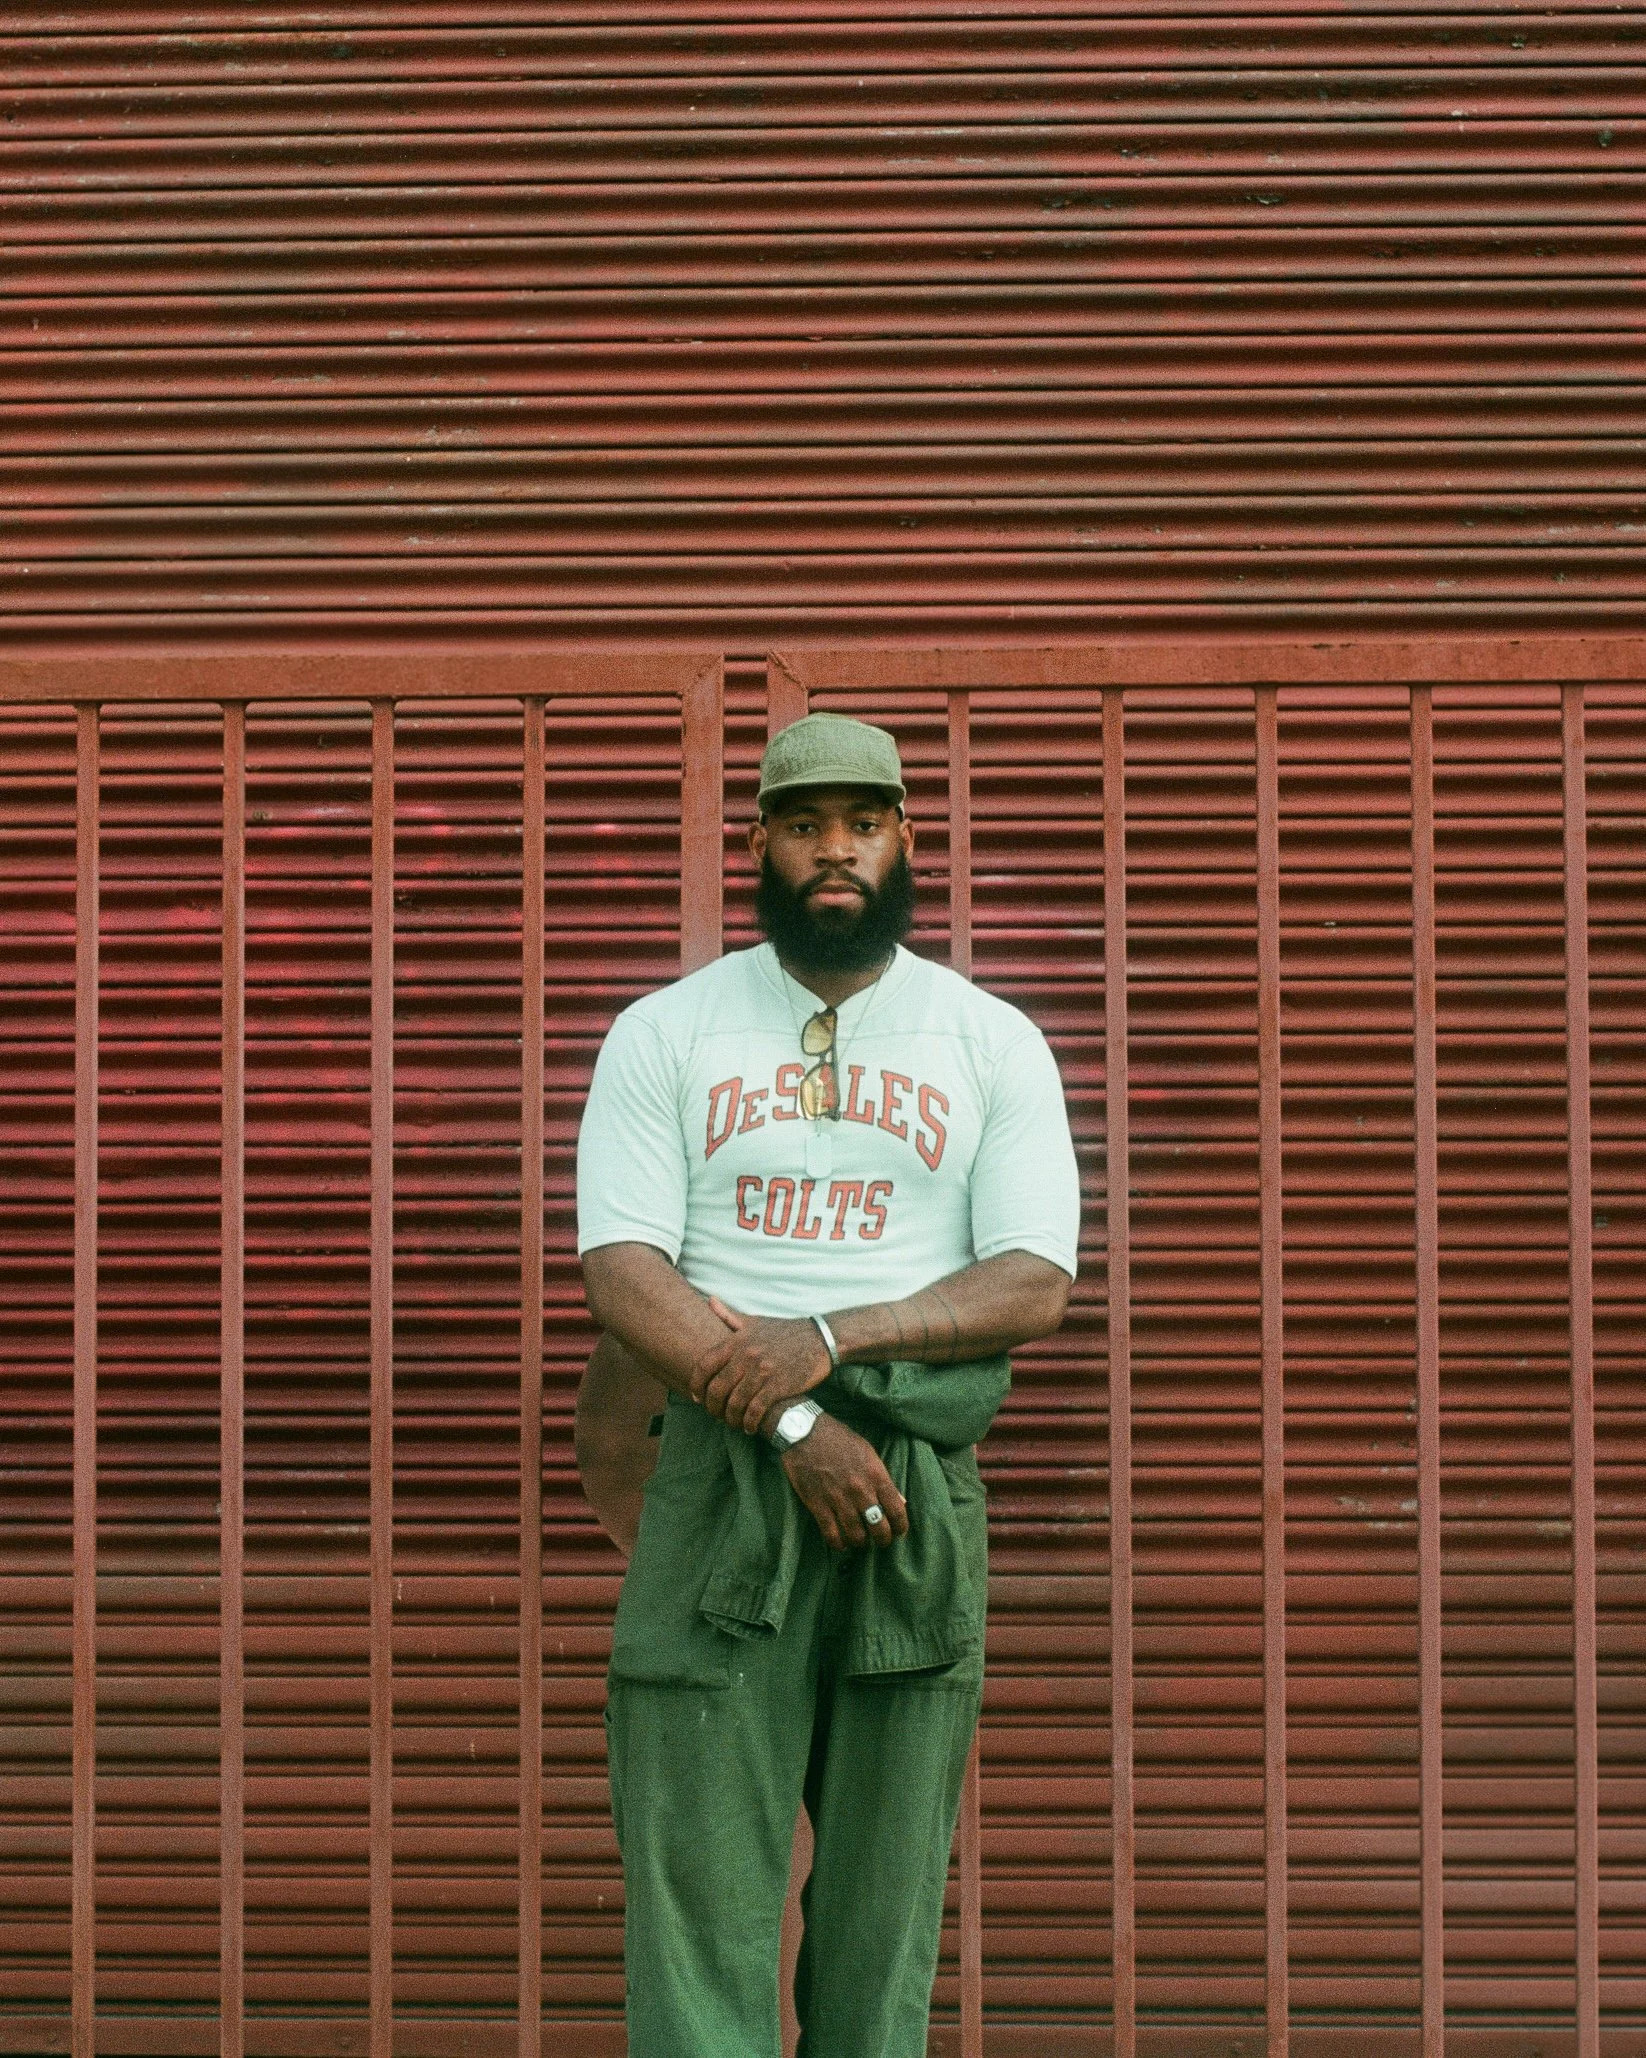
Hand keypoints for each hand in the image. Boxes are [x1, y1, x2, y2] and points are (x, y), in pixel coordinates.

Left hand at [690, 1304, 831, 1432]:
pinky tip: (749, 1427)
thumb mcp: (756, 1321)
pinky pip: (755, 1411)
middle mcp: (747, 1355)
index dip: (696, 1384)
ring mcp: (762, 1371)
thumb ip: (730, 1316)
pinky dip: (749, 1423)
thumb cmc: (785, 1331)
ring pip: (734, 1404)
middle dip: (712, 1407)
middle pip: (717, 1389)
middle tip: (716, 1415)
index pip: (704, 1365)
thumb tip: (709, 1300)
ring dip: (730, 1419)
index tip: (696, 1397)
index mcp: (737, 1340)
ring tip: (733, 1423)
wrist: (821, 1338)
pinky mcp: (778, 1386)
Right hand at [779, 1414, 908, 1551]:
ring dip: (861, 1543)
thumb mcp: (868, 1452)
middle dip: (883, 1539)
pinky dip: (838, 1544)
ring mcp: (838, 1499)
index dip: (900, 1527)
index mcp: (875, 1475)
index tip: (899, 1531)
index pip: (896, 1510)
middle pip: (879, 1527)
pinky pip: (831, 1534)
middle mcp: (860, 1490)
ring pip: (856, 1535)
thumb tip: (900, 1501)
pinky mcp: (818, 1505)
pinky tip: (841, 1544)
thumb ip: (883, 1479)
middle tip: (881, 1541)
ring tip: (860, 1541)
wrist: (803, 1431)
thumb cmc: (838, 1439)